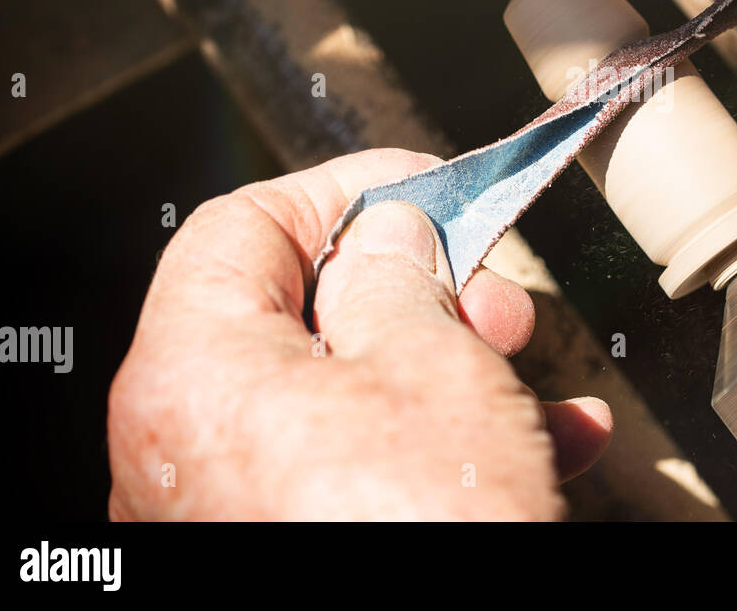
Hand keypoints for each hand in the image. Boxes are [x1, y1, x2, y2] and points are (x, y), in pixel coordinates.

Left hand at [107, 149, 611, 519]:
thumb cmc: (424, 539)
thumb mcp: (434, 369)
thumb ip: (403, 278)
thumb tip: (389, 234)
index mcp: (196, 372)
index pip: (246, 226)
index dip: (347, 192)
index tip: (422, 190)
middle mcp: (191, 445)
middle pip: (301, 313)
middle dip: (419, 292)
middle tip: (491, 294)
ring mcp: (237, 509)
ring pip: (349, 396)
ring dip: (453, 369)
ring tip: (535, 374)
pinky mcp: (290, 547)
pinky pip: (361, 469)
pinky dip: (445, 444)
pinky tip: (545, 443)